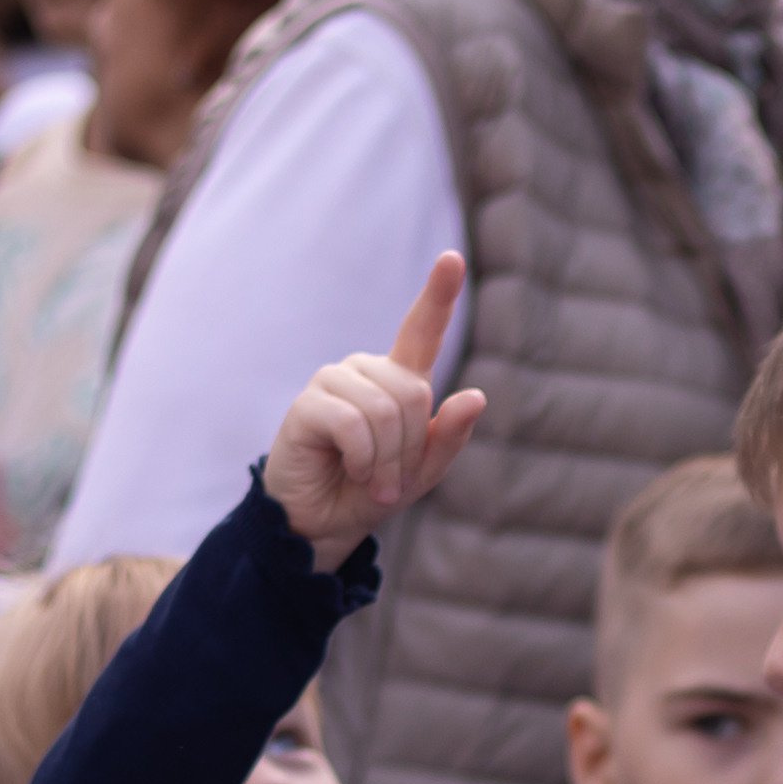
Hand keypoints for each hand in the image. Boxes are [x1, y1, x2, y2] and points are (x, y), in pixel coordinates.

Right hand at [261, 252, 485, 570]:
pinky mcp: (307, 404)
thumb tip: (475, 396)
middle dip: (409, 448)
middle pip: (413, 393)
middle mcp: (365, 371)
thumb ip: (449, 437)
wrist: (319, 524)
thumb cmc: (369, 493)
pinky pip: (354, 423)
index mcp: (397, 380)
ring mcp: (333, 382)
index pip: (421, 330)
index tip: (452, 259)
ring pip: (384, 409)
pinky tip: (351, 471)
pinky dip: (362, 458)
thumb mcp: (421, 472)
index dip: (438, 295)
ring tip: (372, 482)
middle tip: (392, 482)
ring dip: (386, 460)